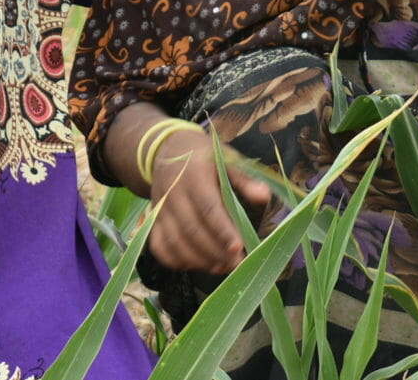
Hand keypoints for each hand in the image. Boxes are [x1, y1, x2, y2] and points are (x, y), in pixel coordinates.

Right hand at [144, 128, 274, 275]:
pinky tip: (197, 264)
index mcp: (193, 175)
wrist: (168, 149)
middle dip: (215, 251)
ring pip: (175, 242)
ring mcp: (160, 208)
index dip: (222, 230)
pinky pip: (159, 246)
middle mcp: (172, 193)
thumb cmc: (204, 156)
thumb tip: (264, 196)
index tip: (238, 247)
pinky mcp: (153, 220)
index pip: (207, 207)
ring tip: (222, 267)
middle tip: (237, 264)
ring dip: (199, 260)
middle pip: (192, 229)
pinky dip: (176, 261)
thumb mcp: (226, 158)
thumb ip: (244, 179)